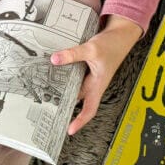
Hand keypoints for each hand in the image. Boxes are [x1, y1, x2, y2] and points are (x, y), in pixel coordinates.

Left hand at [51, 15, 141, 134]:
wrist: (120, 34)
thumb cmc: (112, 44)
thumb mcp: (92, 49)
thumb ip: (73, 54)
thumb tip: (54, 59)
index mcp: (97, 85)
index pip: (90, 109)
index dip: (80, 121)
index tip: (69, 130)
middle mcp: (92, 83)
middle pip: (77, 100)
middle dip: (64, 107)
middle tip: (47, 113)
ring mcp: (88, 76)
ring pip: (73, 88)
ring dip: (60, 91)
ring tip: (43, 96)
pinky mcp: (85, 68)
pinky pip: (72, 76)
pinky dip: (63, 76)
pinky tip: (50, 74)